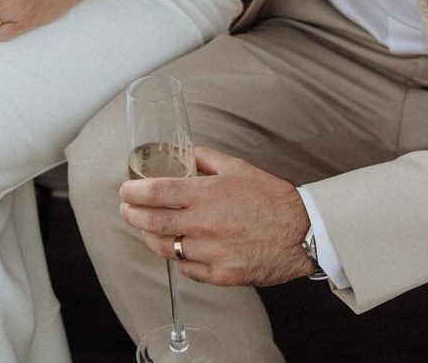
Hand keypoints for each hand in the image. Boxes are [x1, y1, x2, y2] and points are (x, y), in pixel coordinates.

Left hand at [118, 146, 316, 285]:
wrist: (302, 232)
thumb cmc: (272, 199)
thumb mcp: (239, 167)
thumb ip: (206, 159)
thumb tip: (181, 153)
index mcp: (208, 194)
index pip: (156, 192)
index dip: (133, 191)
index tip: (125, 190)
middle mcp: (205, 224)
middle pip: (151, 222)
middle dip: (130, 215)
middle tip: (126, 210)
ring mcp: (211, 253)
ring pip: (164, 249)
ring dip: (149, 237)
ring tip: (146, 229)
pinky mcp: (220, 275)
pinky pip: (186, 269)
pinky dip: (178, 258)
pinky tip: (179, 248)